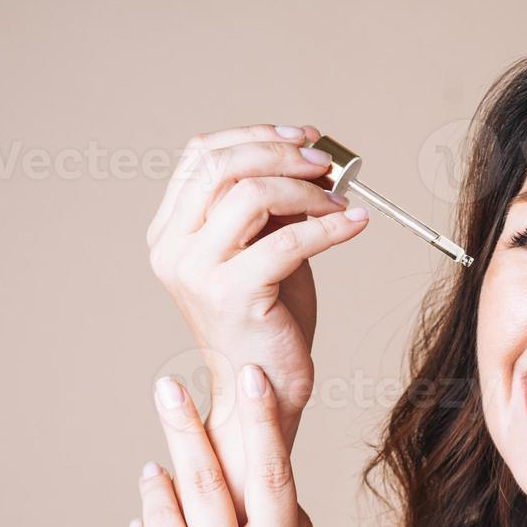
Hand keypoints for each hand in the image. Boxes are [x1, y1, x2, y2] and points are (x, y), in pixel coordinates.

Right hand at [146, 123, 369, 518]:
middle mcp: (173, 248)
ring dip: (308, 190)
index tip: (304, 137)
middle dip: (282, 154)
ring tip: (341, 201)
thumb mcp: (263, 248)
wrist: (262, 391)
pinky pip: (289, 240)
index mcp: (170, 231)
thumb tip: (305, 159)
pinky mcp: (232, 294)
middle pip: (223, 165)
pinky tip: (356, 224)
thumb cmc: (267, 320)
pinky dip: (330, 226)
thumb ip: (268, 206)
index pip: (200, 155)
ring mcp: (196, 271)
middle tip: (327, 163)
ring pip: (252, 194)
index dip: (254, 135)